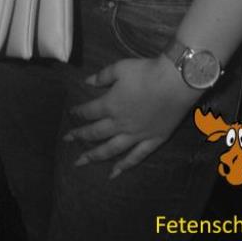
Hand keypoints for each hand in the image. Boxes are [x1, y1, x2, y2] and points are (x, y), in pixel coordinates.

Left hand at [64, 55, 197, 177]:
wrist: (174, 82)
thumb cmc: (146, 72)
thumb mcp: (119, 68)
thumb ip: (102, 76)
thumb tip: (86, 82)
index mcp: (110, 105)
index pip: (89, 111)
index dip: (78, 112)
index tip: (71, 113)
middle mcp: (120, 124)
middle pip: (95, 133)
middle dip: (80, 136)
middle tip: (67, 140)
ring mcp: (136, 135)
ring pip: (111, 149)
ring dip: (95, 156)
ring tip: (82, 162)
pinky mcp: (152, 140)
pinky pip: (136, 157)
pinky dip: (124, 166)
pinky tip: (114, 173)